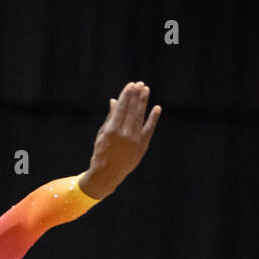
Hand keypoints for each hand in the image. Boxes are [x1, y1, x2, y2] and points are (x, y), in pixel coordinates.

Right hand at [79, 81, 161, 199]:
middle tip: (140, 84)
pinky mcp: (142, 146)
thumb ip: (110, 117)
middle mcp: (124, 135)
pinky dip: (153, 118)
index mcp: (112, 130)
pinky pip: (149, 129)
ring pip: (140, 117)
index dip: (127, 96)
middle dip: (136, 96)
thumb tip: (115, 100)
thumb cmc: (101, 152)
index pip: (121, 108)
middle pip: (132, 111)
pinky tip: (156, 107)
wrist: (107, 173)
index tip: (131, 85)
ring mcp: (134, 141)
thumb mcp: (102, 133)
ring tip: (146, 90)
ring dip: (143, 103)